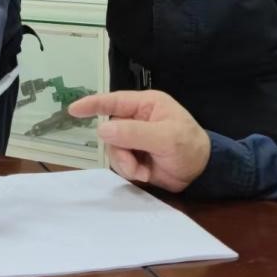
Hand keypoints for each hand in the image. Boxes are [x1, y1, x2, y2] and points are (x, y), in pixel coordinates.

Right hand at [66, 90, 210, 191]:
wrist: (203, 175)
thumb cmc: (190, 147)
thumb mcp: (166, 138)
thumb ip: (135, 133)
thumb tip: (102, 129)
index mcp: (147, 104)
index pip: (114, 101)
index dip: (93, 104)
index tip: (73, 110)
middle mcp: (138, 118)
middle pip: (111, 130)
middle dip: (120, 150)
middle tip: (135, 165)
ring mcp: (135, 138)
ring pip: (113, 149)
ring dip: (125, 163)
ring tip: (144, 171)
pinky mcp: (135, 155)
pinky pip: (119, 162)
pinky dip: (130, 170)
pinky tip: (146, 174)